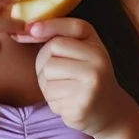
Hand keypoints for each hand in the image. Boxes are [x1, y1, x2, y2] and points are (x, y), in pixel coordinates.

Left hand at [28, 18, 124, 136]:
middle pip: (50, 53)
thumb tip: (27, 29)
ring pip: (46, 78)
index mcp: (97, 49)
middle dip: (43, 63)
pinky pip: (51, 99)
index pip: (66, 32)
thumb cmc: (89, 76)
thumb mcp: (85, 51)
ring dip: (47, 86)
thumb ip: (62, 36)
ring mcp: (90, 87)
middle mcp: (98, 65)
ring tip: (63, 90)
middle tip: (55, 74)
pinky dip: (54, 101)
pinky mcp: (80, 108)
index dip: (47, 27)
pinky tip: (68, 102)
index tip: (30, 29)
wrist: (110, 112)